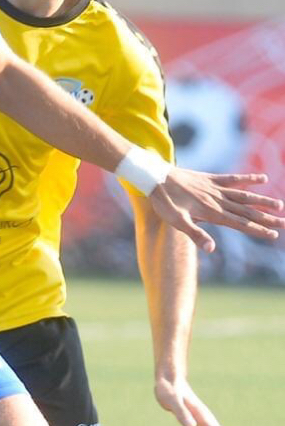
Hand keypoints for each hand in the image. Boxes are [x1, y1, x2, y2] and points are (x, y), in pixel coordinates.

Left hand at [149, 168, 283, 252]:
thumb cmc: (164, 202)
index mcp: (211, 212)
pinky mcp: (210, 178)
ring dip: (262, 200)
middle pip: (247, 211)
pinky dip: (248, 178)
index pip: (240, 223)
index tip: (274, 235)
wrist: (155, 176)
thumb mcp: (176, 221)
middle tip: (284, 223)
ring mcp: (215, 188)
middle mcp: (217, 200)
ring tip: (279, 205)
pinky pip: (233, 178)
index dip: (257, 229)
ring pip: (244, 195)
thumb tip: (212, 249)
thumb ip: (195, 234)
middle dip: (266, 218)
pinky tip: (261, 178)